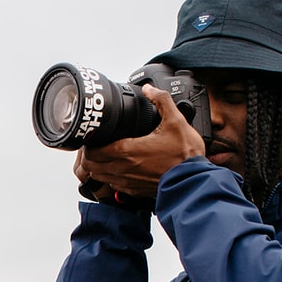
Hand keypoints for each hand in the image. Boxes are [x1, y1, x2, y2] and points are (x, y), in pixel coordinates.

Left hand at [73, 84, 206, 201]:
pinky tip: (119, 168)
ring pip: (98, 177)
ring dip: (97, 167)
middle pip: (90, 165)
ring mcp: (127, 182)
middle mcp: (123, 169)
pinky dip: (110, 177)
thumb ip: (162, 101)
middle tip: (96, 144)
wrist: (192, 181)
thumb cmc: (185, 156)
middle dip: (89, 154)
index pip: (92, 151)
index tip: (93, 136)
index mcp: (128, 151)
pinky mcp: (134, 191)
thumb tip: (149, 89)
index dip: (88, 143)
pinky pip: (112, 185)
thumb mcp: (176, 121)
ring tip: (104, 155)